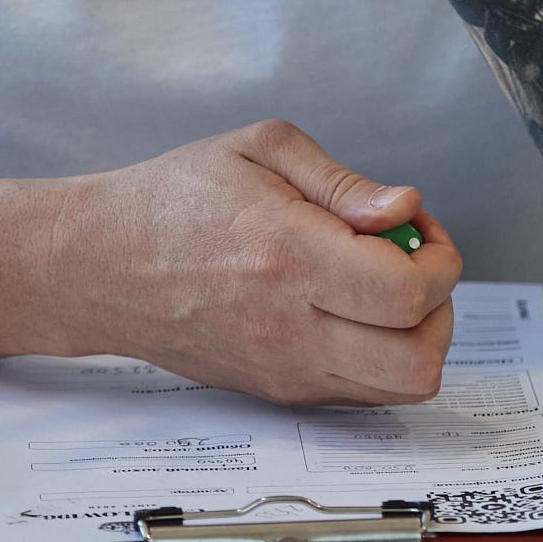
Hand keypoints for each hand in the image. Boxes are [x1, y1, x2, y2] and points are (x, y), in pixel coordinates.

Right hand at [0, 120, 460, 405]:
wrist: (101, 265)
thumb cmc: (174, 198)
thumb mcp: (257, 149)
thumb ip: (343, 182)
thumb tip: (404, 209)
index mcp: (289, 257)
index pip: (408, 294)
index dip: (439, 259)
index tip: (417, 226)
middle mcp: (290, 327)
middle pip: (420, 361)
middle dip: (441, 309)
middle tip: (412, 262)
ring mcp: (284, 370)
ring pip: (400, 389)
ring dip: (417, 337)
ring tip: (382, 286)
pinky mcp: (277, 391)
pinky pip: (361, 392)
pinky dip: (379, 356)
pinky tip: (349, 307)